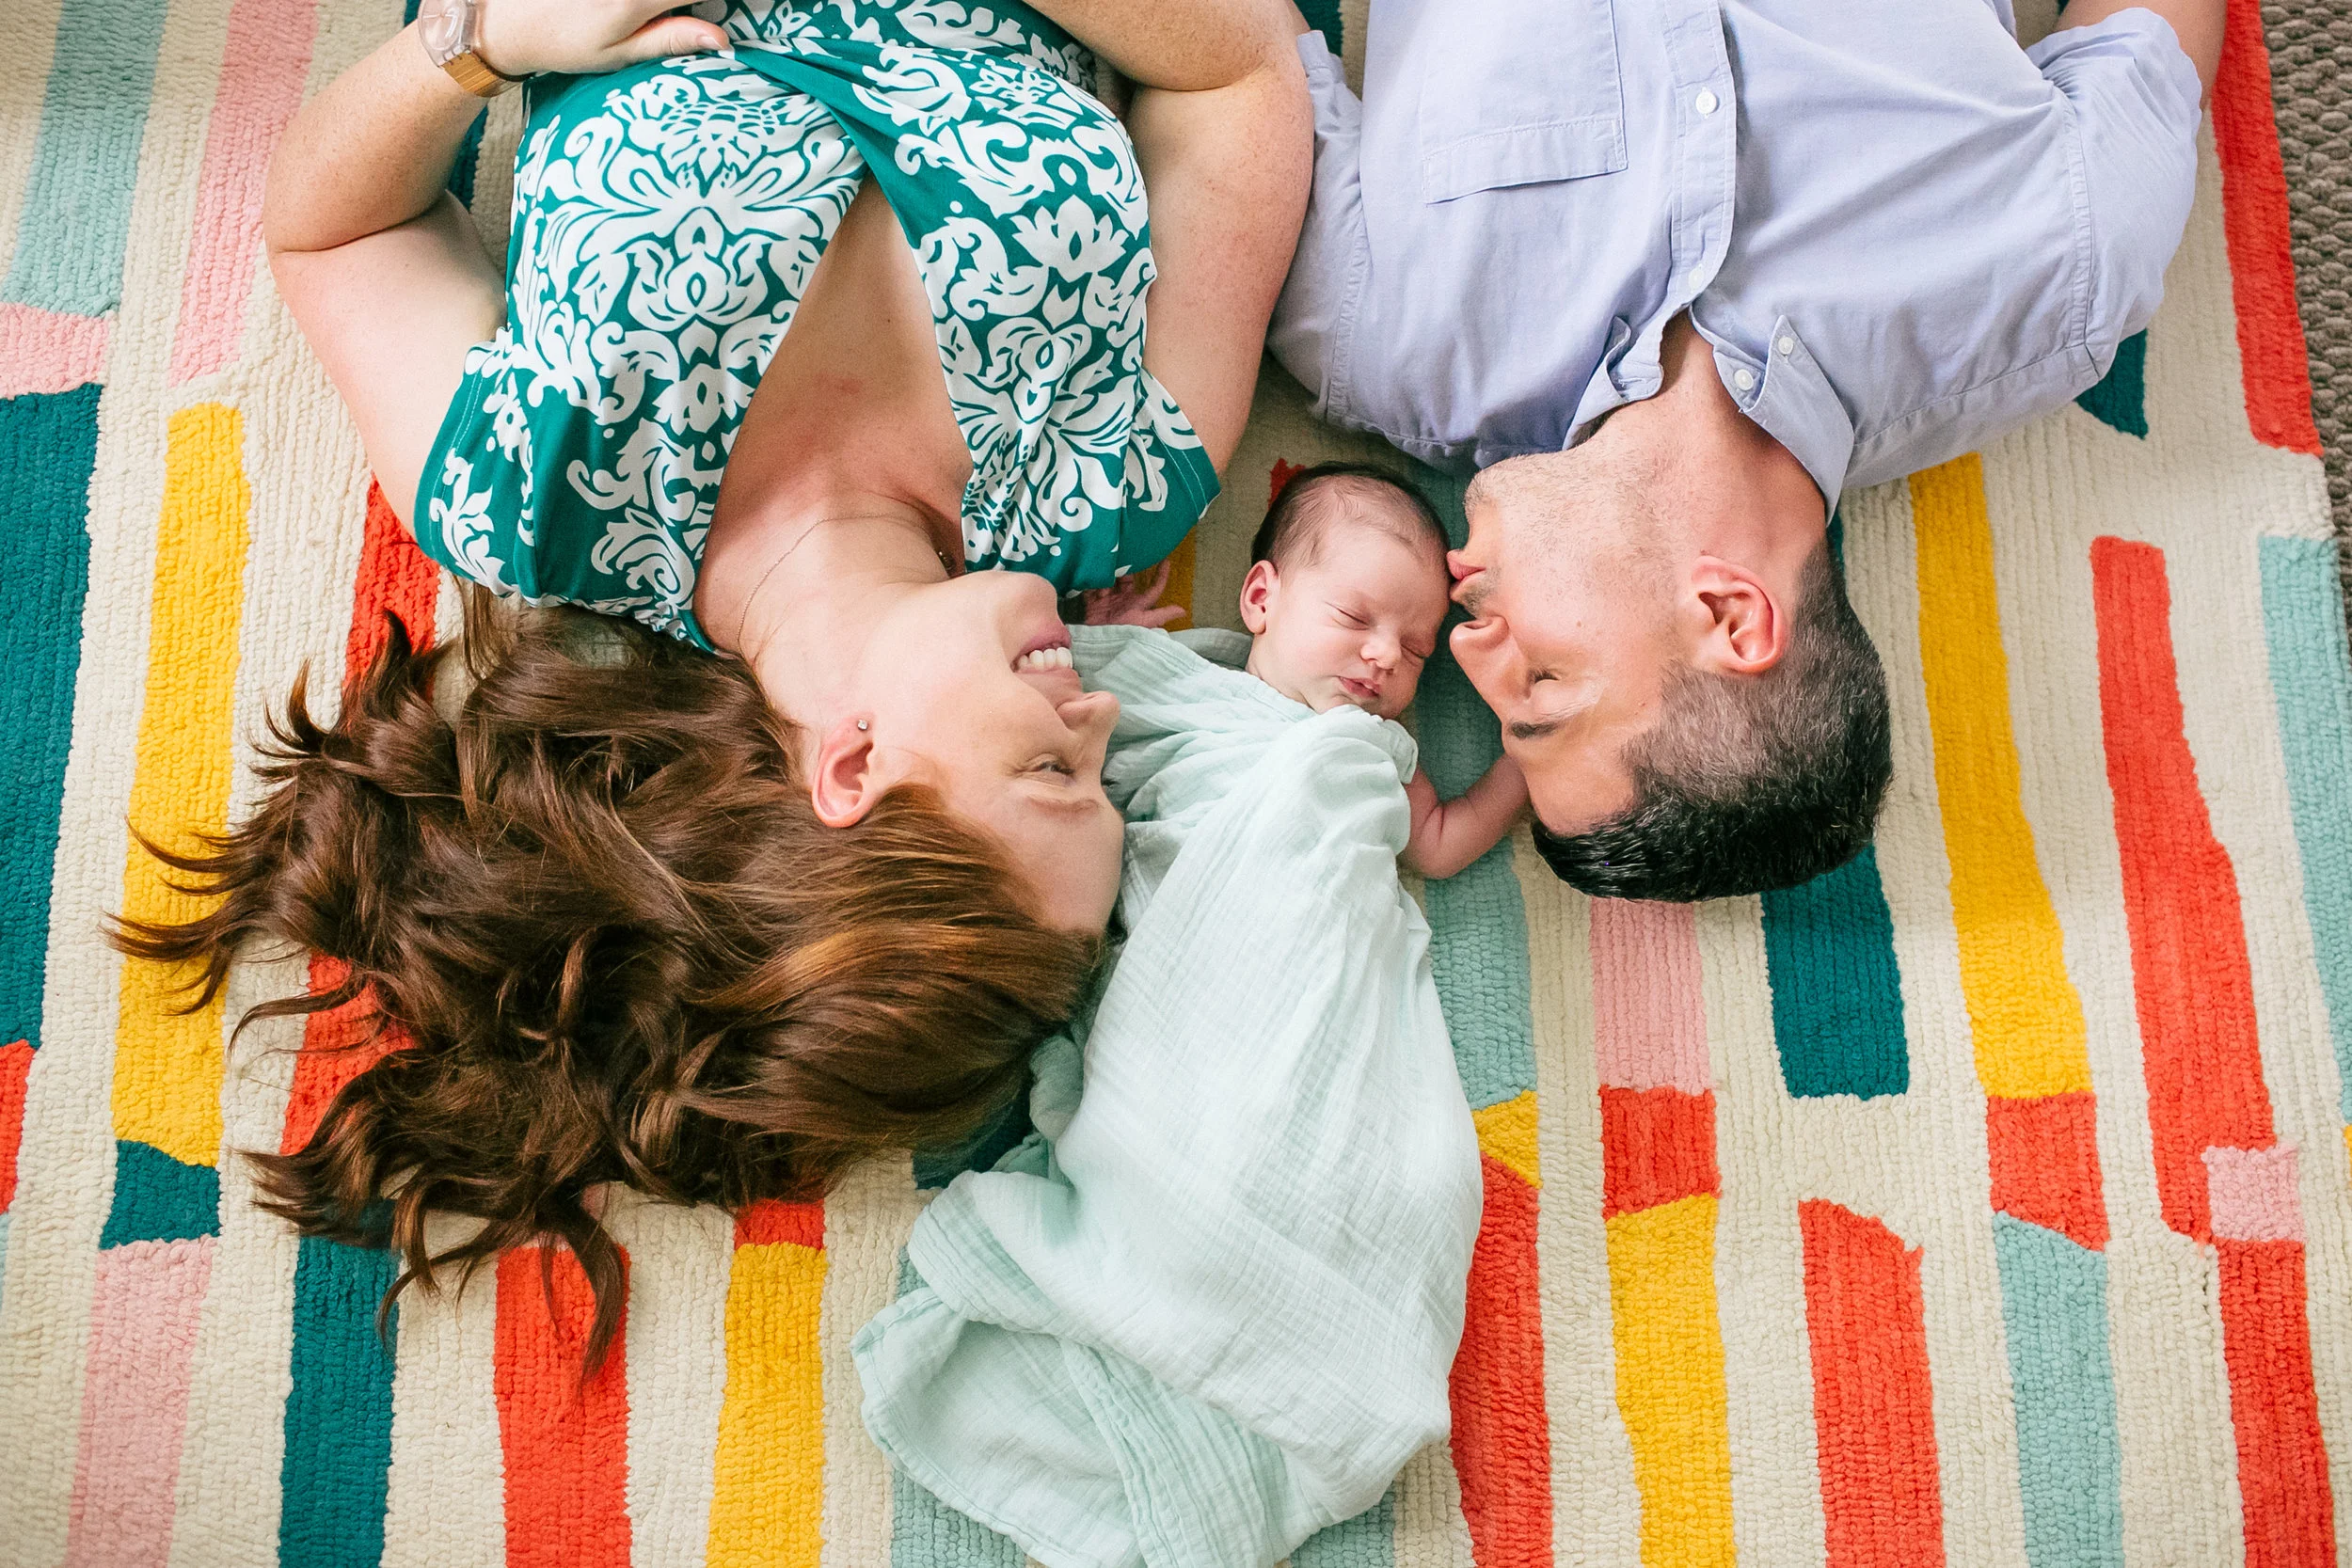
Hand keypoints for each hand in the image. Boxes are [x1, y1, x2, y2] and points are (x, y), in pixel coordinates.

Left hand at [475, 0, 728, 79]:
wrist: (506, 20)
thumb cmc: (564, 45)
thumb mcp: (619, 54)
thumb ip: (670, 39)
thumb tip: (722, 37)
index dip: (722, 0)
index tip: (741, 7)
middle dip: (688, 1)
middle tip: (691, 13)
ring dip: (672, 1)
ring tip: (672, 11)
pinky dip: (652, 1)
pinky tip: (653, 9)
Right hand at [1083, 562, 1184, 627]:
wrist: (1091, 638)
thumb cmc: (1120, 632)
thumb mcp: (1142, 623)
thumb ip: (1161, 615)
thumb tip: (1183, 611)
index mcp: (1139, 605)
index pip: (1154, 588)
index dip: (1161, 575)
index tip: (1166, 560)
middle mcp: (1126, 600)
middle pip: (1131, 579)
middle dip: (1129, 570)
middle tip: (1129, 560)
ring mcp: (1110, 597)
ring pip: (1114, 577)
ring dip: (1112, 575)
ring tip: (1110, 579)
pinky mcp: (1094, 597)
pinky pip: (1097, 582)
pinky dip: (1098, 582)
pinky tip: (1097, 589)